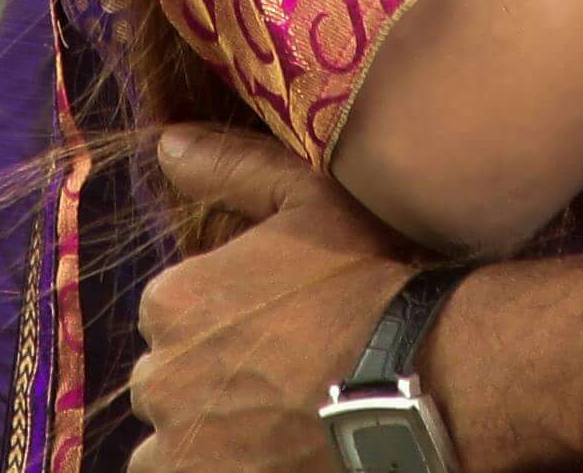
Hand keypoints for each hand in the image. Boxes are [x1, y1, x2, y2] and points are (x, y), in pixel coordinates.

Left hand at [137, 125, 423, 472]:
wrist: (421, 378)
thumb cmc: (366, 284)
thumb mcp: (308, 201)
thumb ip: (230, 168)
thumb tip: (166, 142)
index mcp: (173, 301)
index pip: (171, 316)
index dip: (218, 323)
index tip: (266, 330)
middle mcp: (161, 376)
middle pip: (167, 381)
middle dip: (205, 383)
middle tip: (273, 383)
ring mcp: (182, 447)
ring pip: (169, 444)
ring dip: (202, 438)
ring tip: (267, 425)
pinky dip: (213, 470)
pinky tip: (263, 457)